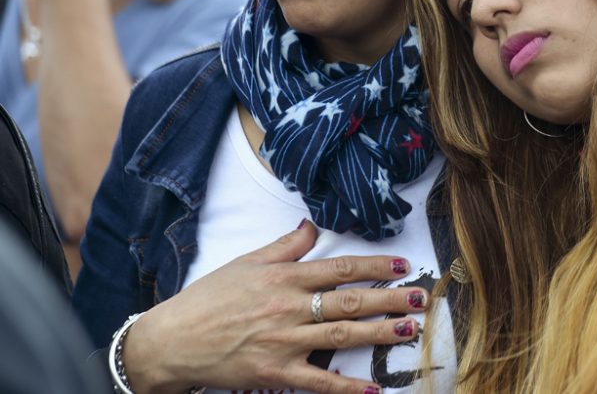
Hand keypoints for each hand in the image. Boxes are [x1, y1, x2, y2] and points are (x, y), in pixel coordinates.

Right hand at [123, 221, 425, 393]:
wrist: (170, 341)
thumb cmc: (208, 299)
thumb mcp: (246, 262)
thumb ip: (285, 246)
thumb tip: (312, 225)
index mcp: (283, 277)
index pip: (339, 268)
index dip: (375, 266)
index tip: (403, 266)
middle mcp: (288, 307)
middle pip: (348, 300)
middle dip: (389, 298)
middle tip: (420, 297)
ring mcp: (283, 342)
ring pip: (341, 336)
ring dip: (379, 333)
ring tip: (410, 330)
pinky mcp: (274, 373)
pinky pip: (317, 382)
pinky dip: (346, 388)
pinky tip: (373, 389)